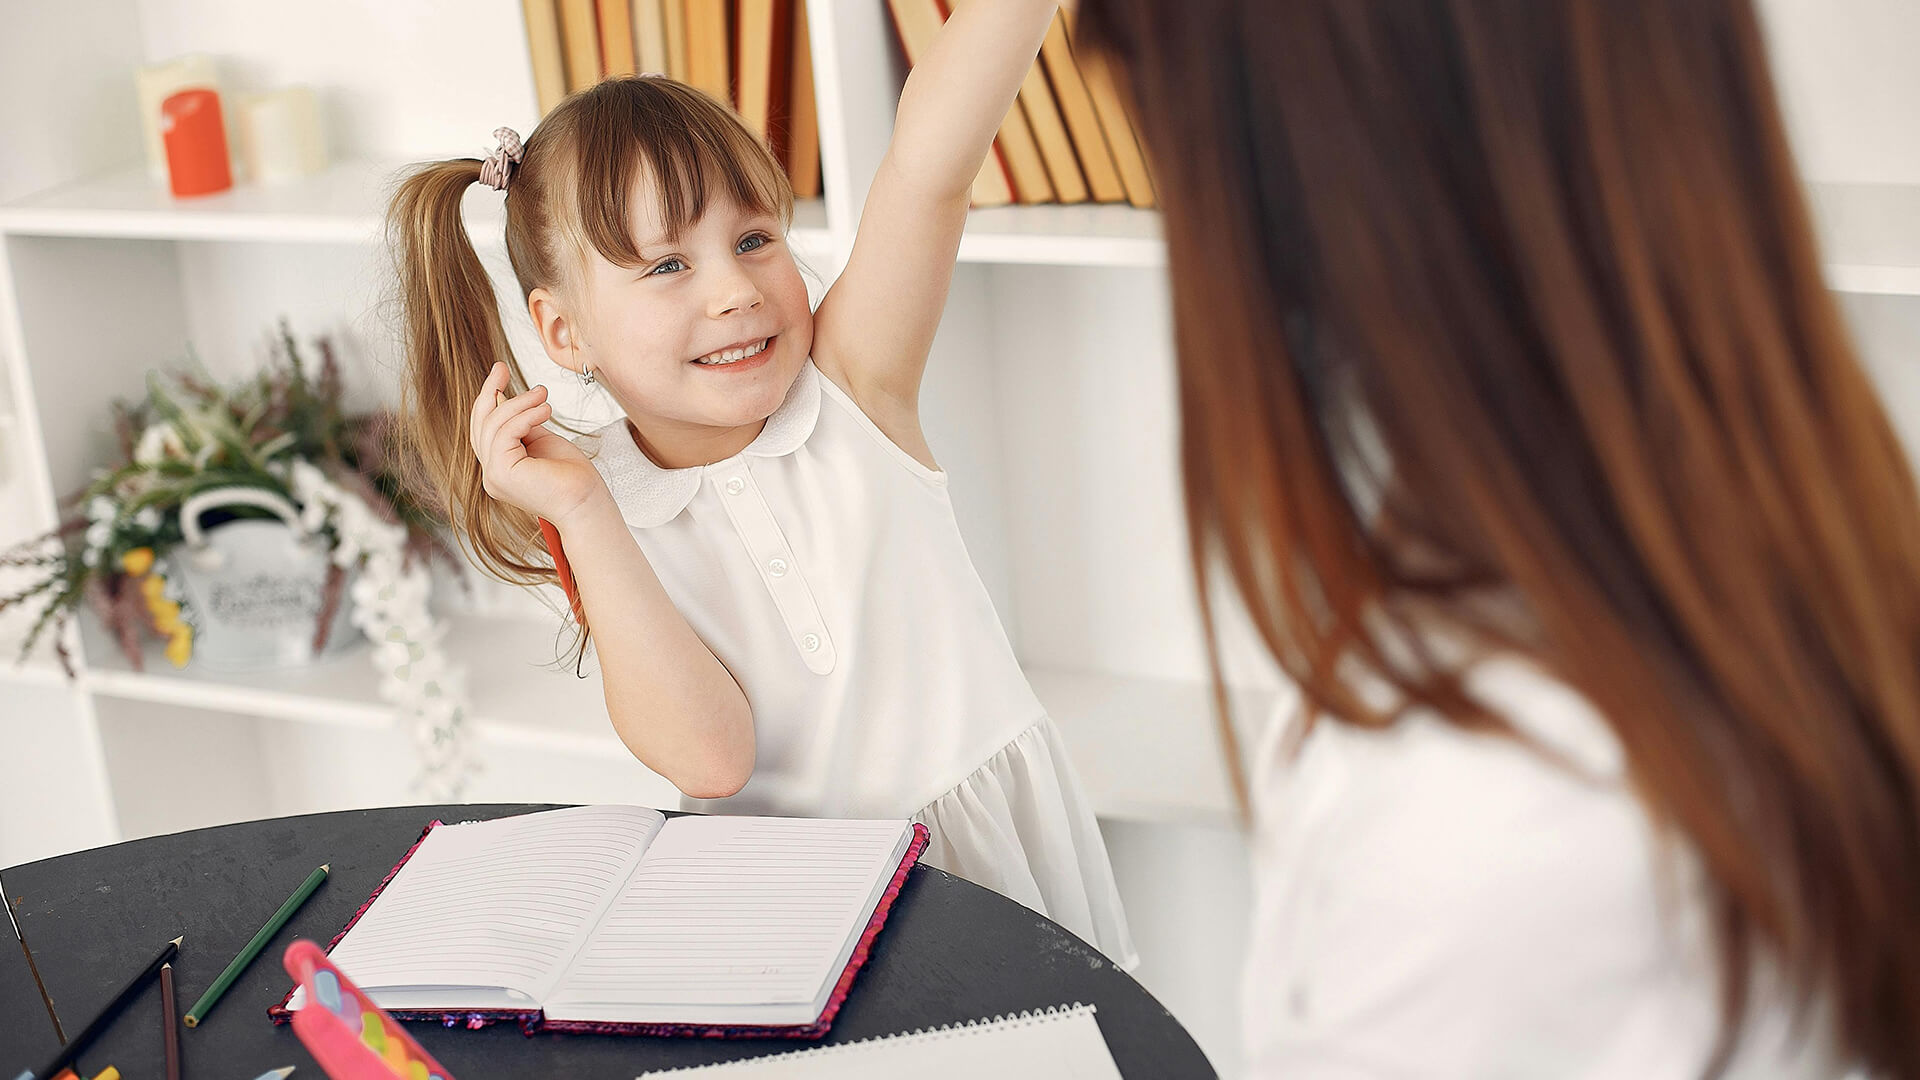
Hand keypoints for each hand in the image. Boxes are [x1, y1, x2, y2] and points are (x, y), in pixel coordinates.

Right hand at [468, 362, 608, 526]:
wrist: (587, 502)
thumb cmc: (573, 477)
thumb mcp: (542, 441)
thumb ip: (524, 425)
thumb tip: (515, 400)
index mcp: (500, 467)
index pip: (484, 427)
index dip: (488, 397)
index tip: (498, 371)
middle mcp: (492, 473)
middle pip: (480, 424)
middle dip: (489, 391)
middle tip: (501, 367)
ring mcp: (494, 476)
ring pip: (493, 425)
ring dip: (519, 403)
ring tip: (543, 395)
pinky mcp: (501, 474)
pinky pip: (504, 433)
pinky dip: (524, 416)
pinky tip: (545, 410)